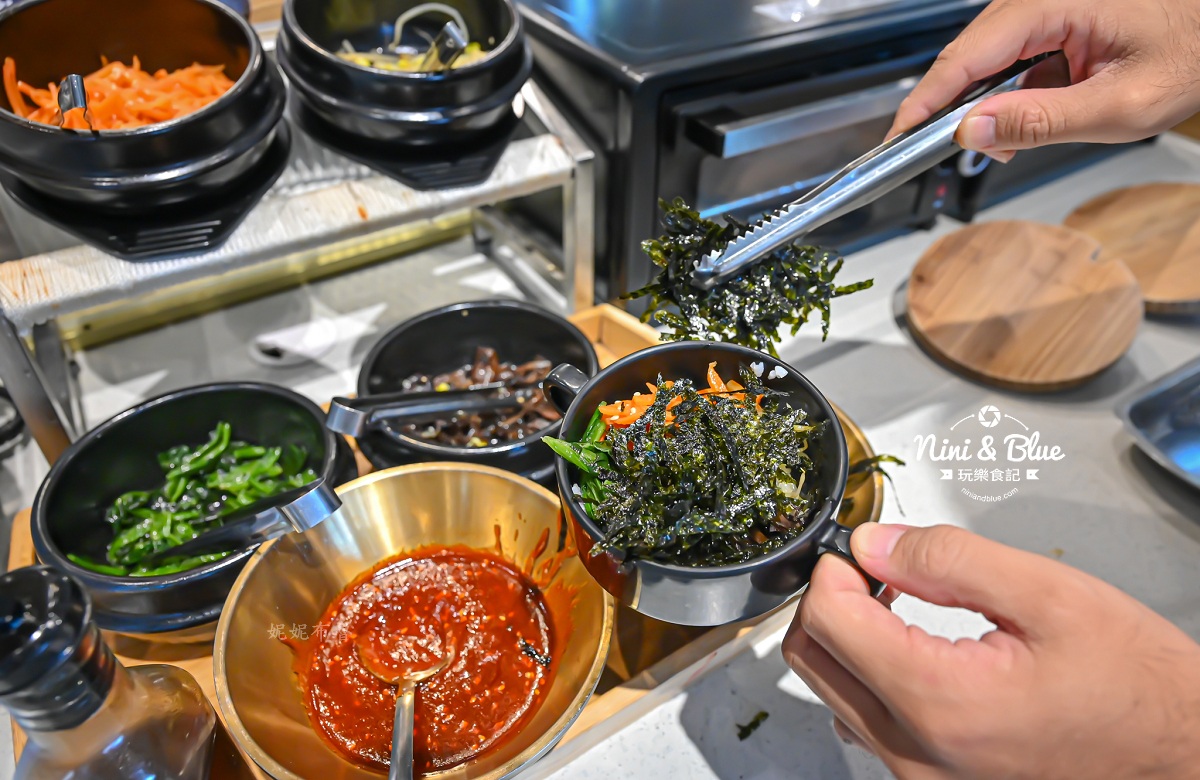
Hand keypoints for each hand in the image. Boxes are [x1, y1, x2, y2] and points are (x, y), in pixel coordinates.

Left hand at [782, 523, 1199, 778]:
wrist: (1181, 753)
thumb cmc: (1134, 684)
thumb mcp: (1047, 593)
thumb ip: (946, 558)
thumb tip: (872, 544)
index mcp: (941, 702)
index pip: (829, 623)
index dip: (834, 571)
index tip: (859, 548)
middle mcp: (918, 753)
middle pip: (814, 660)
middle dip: (831, 600)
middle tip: (874, 569)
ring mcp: (922, 776)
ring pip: (833, 693)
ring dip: (848, 638)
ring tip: (897, 603)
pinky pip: (866, 723)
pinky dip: (869, 676)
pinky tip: (911, 647)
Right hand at [886, 0, 1199, 159]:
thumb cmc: (1193, 52)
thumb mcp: (1119, 107)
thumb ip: (1039, 122)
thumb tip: (971, 132)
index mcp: (1054, 3)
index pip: (964, 56)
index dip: (925, 101)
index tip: (898, 137)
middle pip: (968, 55)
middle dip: (955, 109)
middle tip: (946, 152)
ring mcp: (1048, 4)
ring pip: (989, 57)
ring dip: (987, 103)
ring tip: (1005, 139)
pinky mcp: (1057, 15)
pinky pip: (1014, 54)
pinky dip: (1013, 90)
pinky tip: (1028, 114)